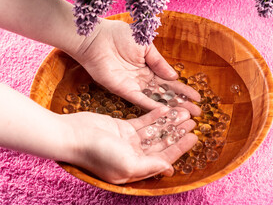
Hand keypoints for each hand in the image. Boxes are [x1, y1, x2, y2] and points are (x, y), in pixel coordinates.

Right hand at [63, 106, 197, 183]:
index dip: (180, 148)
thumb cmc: (98, 153)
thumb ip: (150, 166)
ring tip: (184, 112)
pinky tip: (166, 108)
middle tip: (193, 122)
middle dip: (177, 133)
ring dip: (169, 122)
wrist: (74, 135)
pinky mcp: (123, 127)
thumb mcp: (128, 165)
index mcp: (136, 168)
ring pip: (154, 130)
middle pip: (161, 143)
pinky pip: (143, 120)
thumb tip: (170, 168)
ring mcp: (128, 140)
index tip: (194, 137)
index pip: (164, 158)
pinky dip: (154, 115)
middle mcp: (134, 155)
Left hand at [75, 19, 200, 115]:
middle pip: (165, 94)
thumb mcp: (146, 46)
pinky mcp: (124, 91)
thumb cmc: (120, 36)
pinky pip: (140, 101)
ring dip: (170, 109)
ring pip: (156, 100)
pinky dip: (152, 107)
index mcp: (150, 67)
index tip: (197, 98)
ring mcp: (134, 86)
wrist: (97, 38)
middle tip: (197, 113)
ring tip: (185, 117)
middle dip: (181, 103)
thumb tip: (174, 76)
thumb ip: (159, 62)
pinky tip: (165, 114)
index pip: (170, 82)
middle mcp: (144, 80)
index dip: (183, 90)